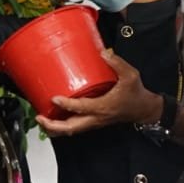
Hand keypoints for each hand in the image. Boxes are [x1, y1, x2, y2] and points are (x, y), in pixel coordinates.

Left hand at [36, 50, 162, 136]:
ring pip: (71, 130)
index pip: (81, 108)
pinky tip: (54, 116)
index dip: (66, 105)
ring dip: (55, 128)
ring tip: (42, 119)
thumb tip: (102, 52)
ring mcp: (94, 122)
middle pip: (71, 128)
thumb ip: (117, 63)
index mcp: (103, 107)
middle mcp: (96, 118)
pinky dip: (63, 124)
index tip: (54, 99)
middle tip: (39, 117)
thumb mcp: (131, 76)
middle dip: (53, 126)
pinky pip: (75, 126)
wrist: (144, 109)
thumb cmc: (136, 94)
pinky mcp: (93, 121)